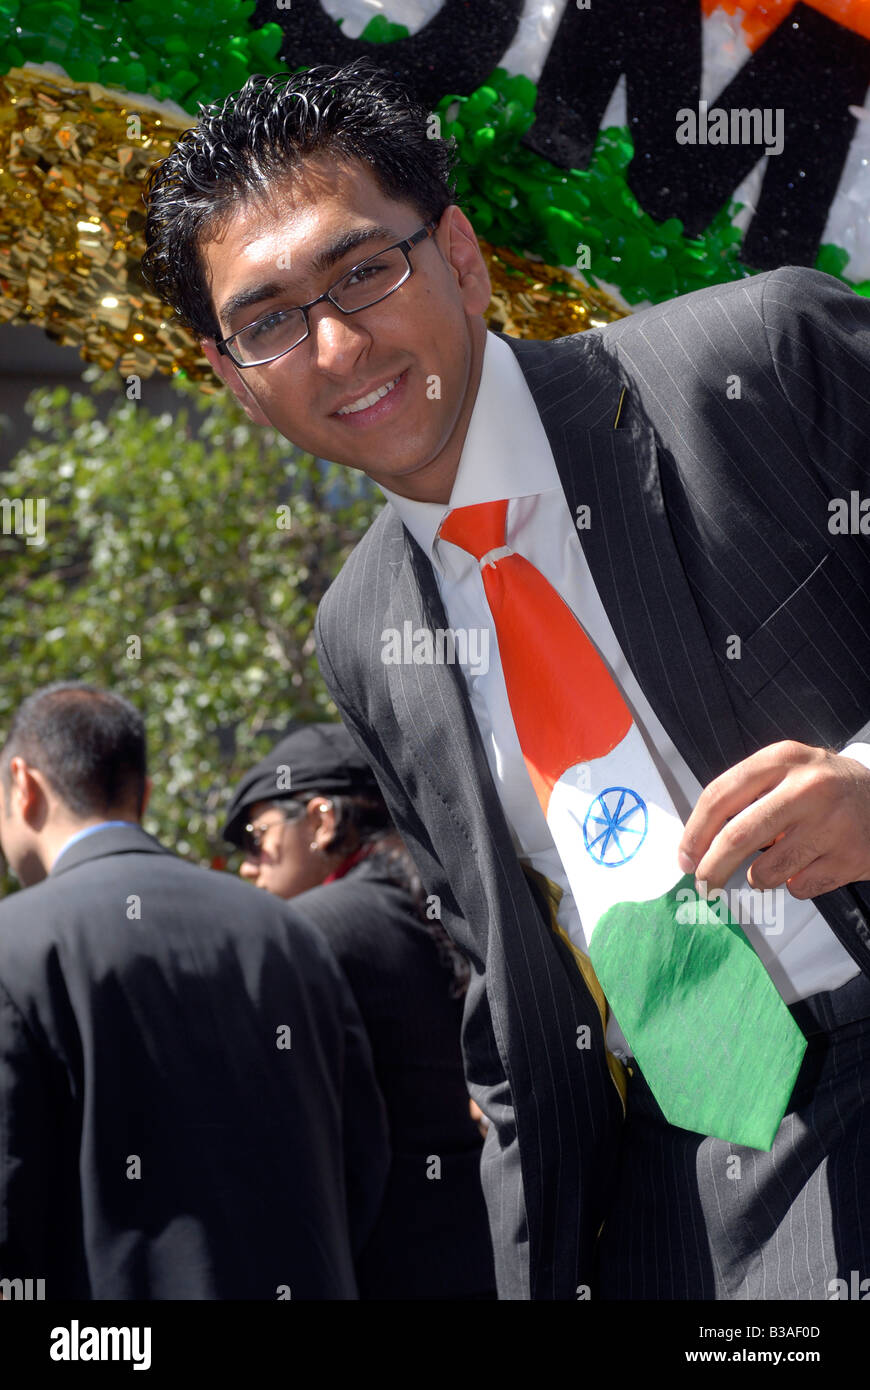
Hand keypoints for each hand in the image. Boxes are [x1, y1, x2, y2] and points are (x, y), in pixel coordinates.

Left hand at [677, 740, 869, 898]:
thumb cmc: (824, 788)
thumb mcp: (787, 771)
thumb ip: (745, 795)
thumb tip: (697, 842)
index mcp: (783, 759)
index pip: (720, 795)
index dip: (694, 832)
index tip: (685, 856)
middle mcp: (808, 788)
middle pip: (738, 837)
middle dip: (711, 868)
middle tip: (703, 884)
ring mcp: (831, 824)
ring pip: (765, 871)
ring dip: (759, 876)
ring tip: (776, 861)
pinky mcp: (849, 858)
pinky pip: (797, 888)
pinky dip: (794, 884)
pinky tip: (811, 862)